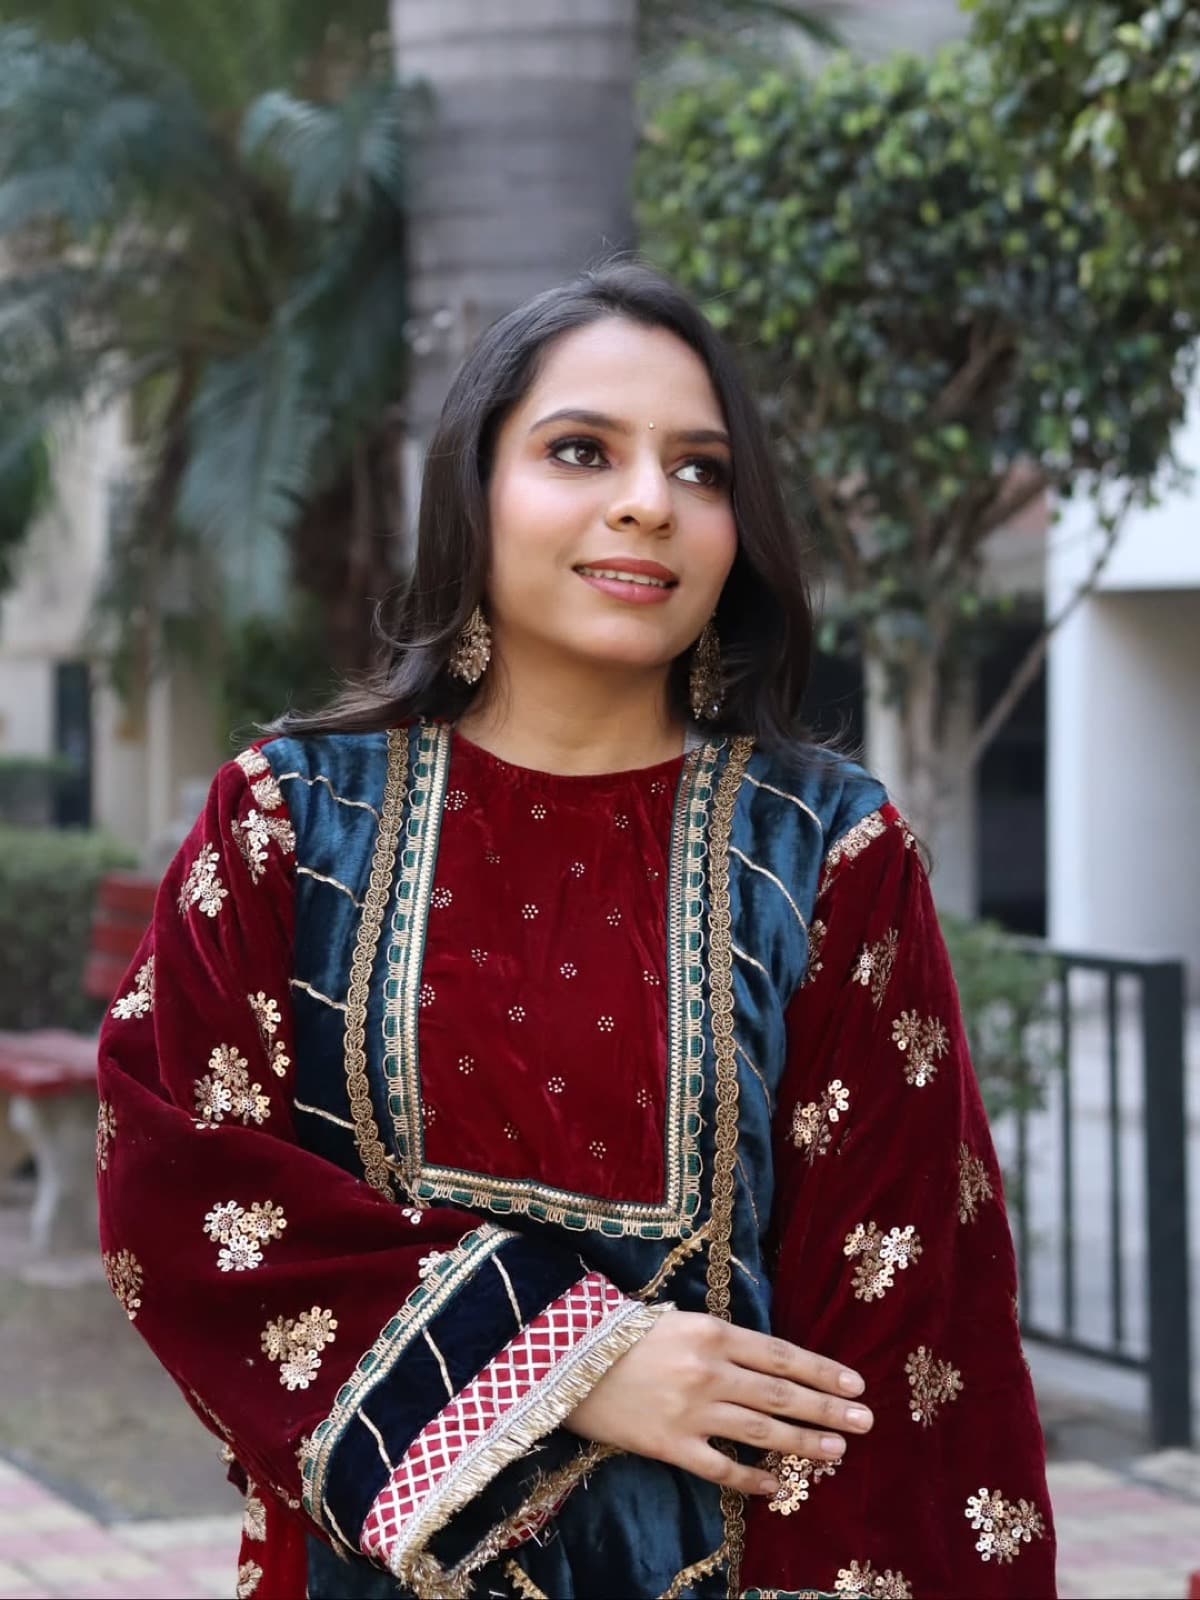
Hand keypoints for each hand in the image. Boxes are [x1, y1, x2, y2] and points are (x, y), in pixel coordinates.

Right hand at [562, 1309, 872, 1496]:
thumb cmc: (625, 1333)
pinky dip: (753, 1479)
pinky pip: (722, 1468)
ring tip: (837, 1451)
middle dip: (828, 1409)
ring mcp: (691, 1411)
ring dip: (804, 1442)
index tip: (855, 1384)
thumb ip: (723, 1341)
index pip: (782, 1354)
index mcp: (713, 1332)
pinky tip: (778, 1486)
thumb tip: (771, 1362)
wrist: (564, 1359)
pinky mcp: (670, 1445)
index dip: (822, 1370)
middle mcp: (709, 1371)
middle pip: (782, 1394)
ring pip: (762, 1431)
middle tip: (865, 1421)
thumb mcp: (679, 1320)